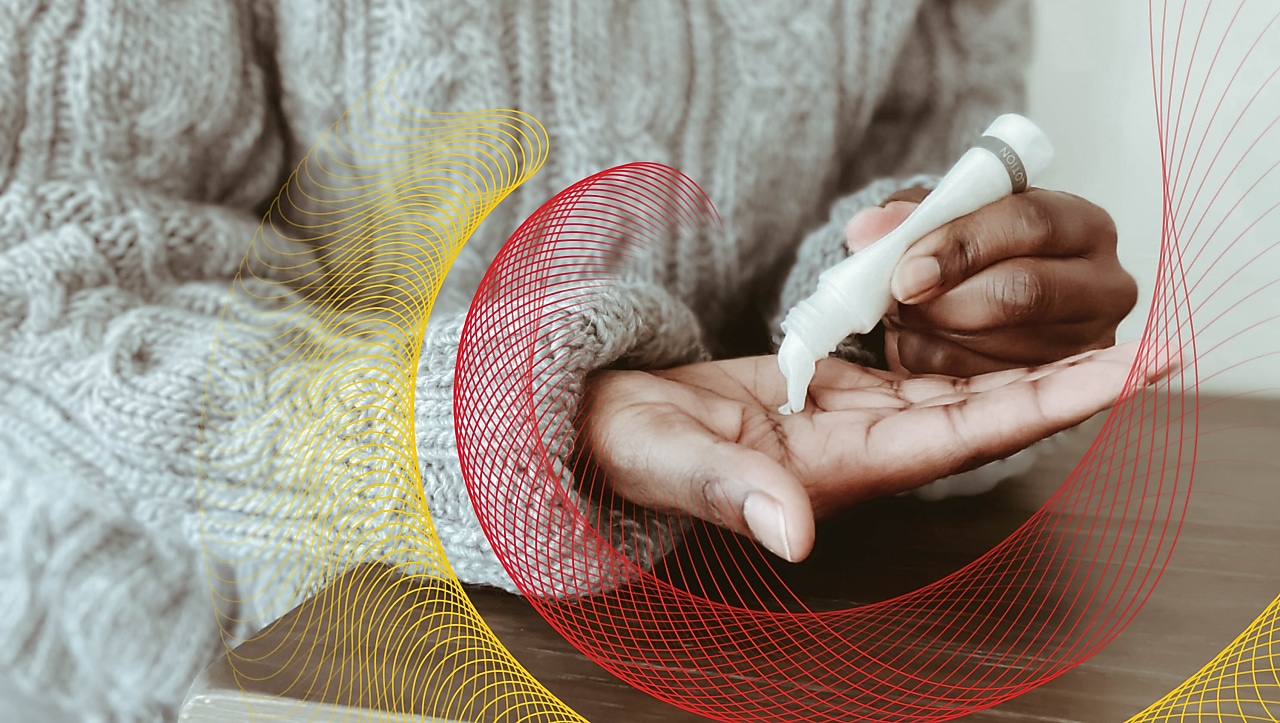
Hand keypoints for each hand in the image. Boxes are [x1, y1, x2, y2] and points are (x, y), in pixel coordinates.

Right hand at [576, 342, 1155, 562]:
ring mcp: (855, 421)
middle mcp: (868, 451)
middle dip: (1070, 382)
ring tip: (1102, 329)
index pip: (966, 434)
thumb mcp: (671, 461)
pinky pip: (917, 367)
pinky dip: (966, 342)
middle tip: (1154, 344)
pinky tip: (1005, 322)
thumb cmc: (635, 448)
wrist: (612, 427)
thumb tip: (796, 536)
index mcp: (841, 470)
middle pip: (988, 413)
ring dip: (1031, 361)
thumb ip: (731, 493)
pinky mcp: (837, 392)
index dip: (1049, 404)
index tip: (1124, 376)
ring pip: (961, 387)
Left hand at [845, 187, 1137, 375]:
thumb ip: (905, 219)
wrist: (983, 298)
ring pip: (1002, 346)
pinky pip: (985, 385)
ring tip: (906, 315)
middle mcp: (1104, 286)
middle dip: (946, 300)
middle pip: (1023, 292)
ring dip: (936, 334)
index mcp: (1082, 225)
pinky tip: (923, 341)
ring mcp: (1086, 345)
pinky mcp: (1057, 390)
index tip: (906, 269)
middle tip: (898, 301)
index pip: (1029, 223)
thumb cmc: (969, 252)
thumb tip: (868, 230)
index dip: (962, 246)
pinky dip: (938, 363)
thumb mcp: (941, 219)